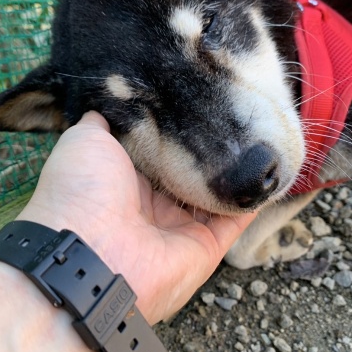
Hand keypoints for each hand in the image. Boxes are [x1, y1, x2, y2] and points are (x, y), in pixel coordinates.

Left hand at [18, 111, 256, 323]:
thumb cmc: (83, 190)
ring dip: (235, 170)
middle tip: (234, 112)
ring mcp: (181, 227)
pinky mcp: (206, 246)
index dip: (176, 128)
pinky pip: (236, 219)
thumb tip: (113, 103)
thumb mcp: (84, 140)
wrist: (91, 253)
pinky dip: (253, 198)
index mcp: (124, 180)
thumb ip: (102, 121)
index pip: (158, 150)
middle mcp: (153, 205)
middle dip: (208, 148)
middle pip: (190, 171)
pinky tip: (269, 169)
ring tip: (258, 136)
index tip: (196, 99)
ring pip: (216, 194)